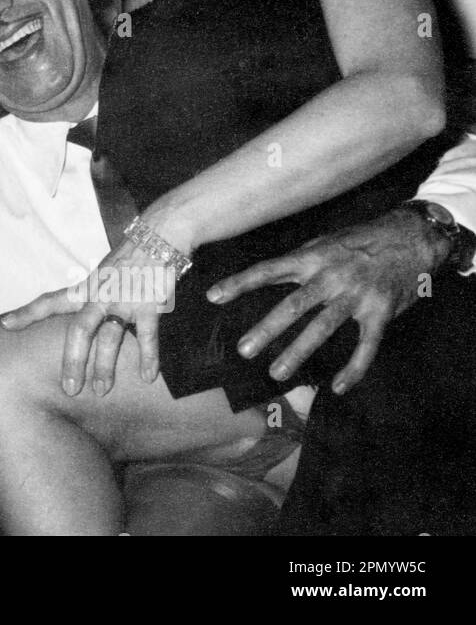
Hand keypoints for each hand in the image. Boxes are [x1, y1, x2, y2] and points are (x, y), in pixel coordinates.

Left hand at [0, 234, 177, 396]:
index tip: (5, 326)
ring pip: (109, 338)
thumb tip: (72, 316)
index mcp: (84, 288)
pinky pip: (147, 336)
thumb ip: (87, 297)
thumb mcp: (99, 276)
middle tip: (69, 388)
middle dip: (73, 360)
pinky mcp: (148, 305)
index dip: (27, 313)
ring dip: (105, 366)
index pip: (49, 301)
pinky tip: (147, 376)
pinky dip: (148, 358)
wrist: (157, 238)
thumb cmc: (126, 260)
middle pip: (79, 330)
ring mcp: (123, 301)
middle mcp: (99, 296)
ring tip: (101, 390)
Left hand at [206, 207, 444, 394]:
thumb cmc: (361, 239)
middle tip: (244, 350)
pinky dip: (353, 368)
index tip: (213, 296)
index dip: (239, 283)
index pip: (267, 270)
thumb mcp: (325, 242)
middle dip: (266, 329)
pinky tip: (338, 387)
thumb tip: (269, 274)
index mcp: (311, 258)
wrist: (411, 237)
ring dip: (298, 352)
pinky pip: (366, 346)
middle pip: (293, 305)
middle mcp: (330, 276)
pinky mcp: (380, 312)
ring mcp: (356, 295)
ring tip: (277, 372)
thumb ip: (300, 261)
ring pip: (322, 327)